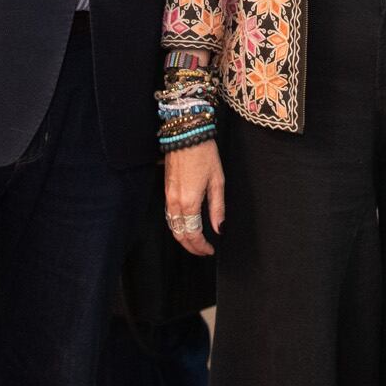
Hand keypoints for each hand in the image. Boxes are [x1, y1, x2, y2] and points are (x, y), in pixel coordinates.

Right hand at [163, 141, 224, 256]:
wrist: (186, 134)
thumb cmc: (204, 155)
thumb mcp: (217, 181)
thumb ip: (217, 208)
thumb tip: (219, 228)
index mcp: (189, 202)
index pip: (193, 234)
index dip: (201, 246)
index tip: (210, 250)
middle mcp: (175, 202)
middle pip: (179, 233)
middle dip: (191, 246)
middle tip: (203, 251)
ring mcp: (168, 196)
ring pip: (172, 226)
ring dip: (183, 237)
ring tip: (196, 242)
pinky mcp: (166, 189)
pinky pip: (169, 215)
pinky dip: (177, 226)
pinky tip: (186, 226)